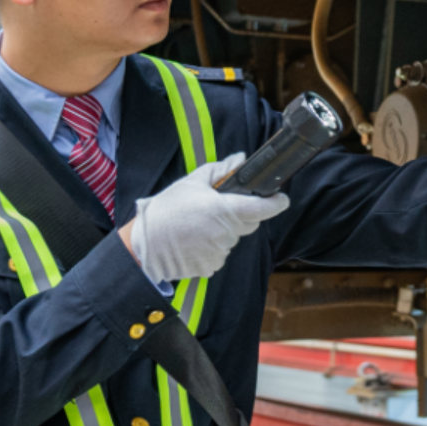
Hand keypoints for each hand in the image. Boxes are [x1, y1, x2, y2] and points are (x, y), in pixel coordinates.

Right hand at [120, 154, 289, 282]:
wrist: (144, 245)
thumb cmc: (167, 210)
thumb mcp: (192, 183)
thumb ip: (220, 170)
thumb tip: (240, 159)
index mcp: (223, 210)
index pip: (261, 208)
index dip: (275, 203)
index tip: (282, 198)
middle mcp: (225, 233)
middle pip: (249, 223)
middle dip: (241, 215)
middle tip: (218, 208)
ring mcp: (219, 252)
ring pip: (234, 239)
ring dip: (225, 231)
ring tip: (199, 225)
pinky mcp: (212, 266)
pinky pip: (221, 253)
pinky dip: (213, 246)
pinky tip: (195, 240)